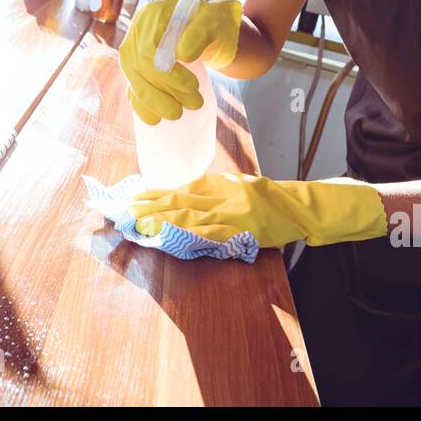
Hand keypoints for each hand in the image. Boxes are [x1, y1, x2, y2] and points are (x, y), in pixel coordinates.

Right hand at [119, 0, 241, 124]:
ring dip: (154, 101)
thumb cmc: (215, 24)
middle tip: (194, 104)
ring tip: (178, 114)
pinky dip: (141, 105)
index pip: (148, 50)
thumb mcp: (216, 22)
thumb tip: (182, 54)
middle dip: (164, 91)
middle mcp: (137, 31)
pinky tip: (153, 118)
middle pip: (139, 67)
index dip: (167, 74)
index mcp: (153, 14)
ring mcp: (134, 49)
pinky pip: (132, 87)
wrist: (213, 30)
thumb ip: (201, 32)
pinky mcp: (137, 67)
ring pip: (133, 80)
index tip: (193, 87)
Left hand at [127, 173, 388, 247]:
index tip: (126, 197)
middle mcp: (219, 193)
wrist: (304, 207)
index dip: (150, 194)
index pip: (176, 189)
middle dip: (144, 206)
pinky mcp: (240, 228)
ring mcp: (229, 210)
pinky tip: (168, 237)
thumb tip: (180, 199)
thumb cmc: (270, 200)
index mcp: (218, 183)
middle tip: (116, 209)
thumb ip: (211, 194)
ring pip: (185, 214)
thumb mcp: (238, 189)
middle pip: (174, 199)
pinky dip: (185, 235)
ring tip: (132, 224)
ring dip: (157, 220)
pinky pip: (208, 232)